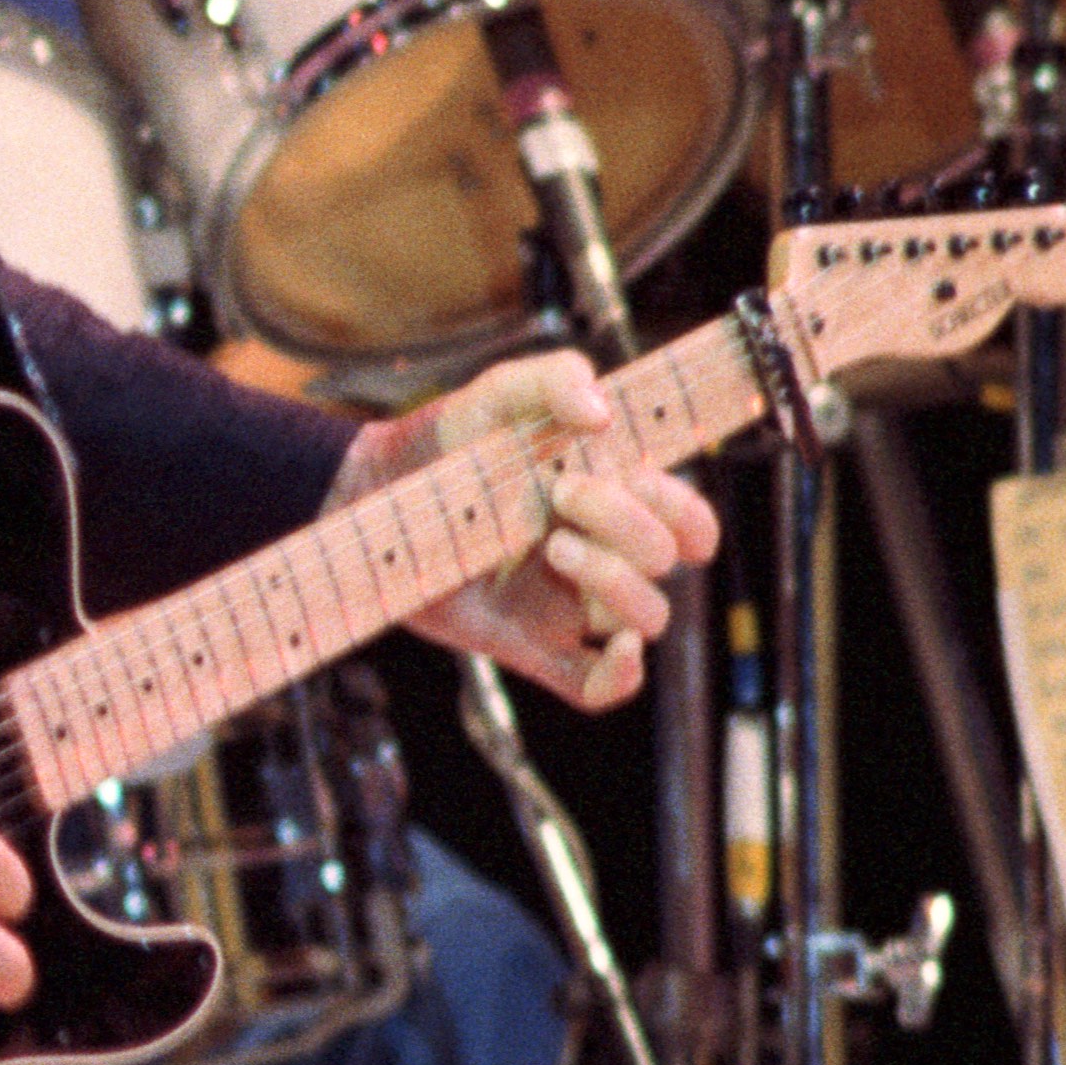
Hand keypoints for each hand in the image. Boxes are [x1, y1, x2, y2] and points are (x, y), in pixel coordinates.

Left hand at [333, 351, 717, 711]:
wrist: (377, 489)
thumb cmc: (448, 442)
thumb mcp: (499, 392)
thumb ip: (555, 377)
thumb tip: (601, 413)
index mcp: (610, 502)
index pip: (687, 522)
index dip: (682, 510)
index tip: (635, 477)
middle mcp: (598, 554)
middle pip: (662, 561)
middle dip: (628, 525)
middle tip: (563, 492)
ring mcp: (564, 604)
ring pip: (643, 620)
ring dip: (616, 583)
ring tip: (554, 546)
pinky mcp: (527, 645)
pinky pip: (595, 687)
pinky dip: (620, 677)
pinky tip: (616, 651)